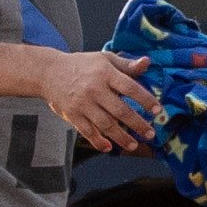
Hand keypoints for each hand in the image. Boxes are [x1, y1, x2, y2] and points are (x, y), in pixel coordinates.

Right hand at [39, 50, 165, 150]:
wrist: (49, 71)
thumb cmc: (82, 65)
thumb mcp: (104, 59)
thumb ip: (126, 64)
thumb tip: (147, 62)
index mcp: (105, 73)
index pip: (130, 87)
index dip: (145, 100)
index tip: (157, 110)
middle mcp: (95, 88)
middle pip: (120, 110)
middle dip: (137, 124)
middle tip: (150, 134)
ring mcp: (82, 103)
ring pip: (105, 124)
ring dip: (121, 137)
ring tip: (133, 145)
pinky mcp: (72, 114)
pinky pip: (87, 131)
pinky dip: (98, 141)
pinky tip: (108, 147)